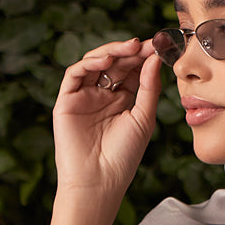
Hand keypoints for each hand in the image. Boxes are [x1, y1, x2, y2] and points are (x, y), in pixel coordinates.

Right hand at [53, 36, 162, 199]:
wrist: (99, 181)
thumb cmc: (123, 156)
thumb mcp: (143, 119)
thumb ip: (149, 88)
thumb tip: (155, 59)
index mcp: (121, 101)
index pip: (131, 71)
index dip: (143, 57)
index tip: (158, 46)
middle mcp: (102, 96)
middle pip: (115, 64)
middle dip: (130, 52)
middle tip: (146, 43)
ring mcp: (83, 97)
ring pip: (95, 64)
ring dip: (111, 52)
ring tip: (129, 47)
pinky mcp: (66, 101)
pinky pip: (75, 74)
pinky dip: (89, 63)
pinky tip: (106, 61)